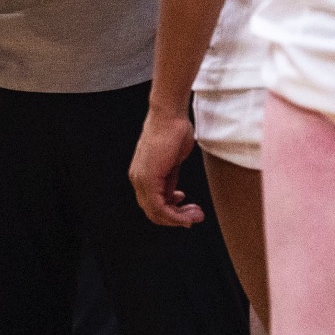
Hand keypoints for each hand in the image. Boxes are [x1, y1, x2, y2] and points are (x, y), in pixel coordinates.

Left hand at [130, 105, 203, 227]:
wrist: (170, 115)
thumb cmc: (174, 131)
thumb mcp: (173, 162)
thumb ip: (170, 179)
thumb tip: (174, 195)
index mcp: (142, 175)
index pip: (153, 205)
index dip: (172, 214)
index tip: (189, 212)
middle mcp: (138, 179)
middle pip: (154, 213)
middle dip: (177, 219)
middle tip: (196, 216)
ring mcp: (141, 179)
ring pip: (156, 213)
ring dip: (178, 219)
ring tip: (196, 215)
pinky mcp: (148, 178)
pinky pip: (159, 207)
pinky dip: (175, 215)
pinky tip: (189, 213)